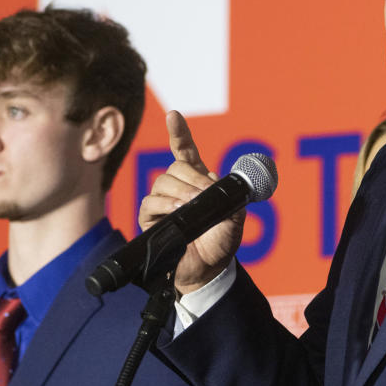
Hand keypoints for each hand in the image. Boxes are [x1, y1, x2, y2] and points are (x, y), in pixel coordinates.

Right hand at [138, 110, 245, 293]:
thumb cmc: (221, 242)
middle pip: (174, 167)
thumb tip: (213, 178)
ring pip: (162, 183)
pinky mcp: (150, 220)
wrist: (210, 269)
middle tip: (204, 194)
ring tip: (191, 206)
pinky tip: (176, 210)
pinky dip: (164, 205)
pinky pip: (150, 203)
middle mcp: (178, 188)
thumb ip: (229, 196)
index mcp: (198, 181)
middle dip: (191, 178)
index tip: (173, 115)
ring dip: (179, 192)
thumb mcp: (234, 216)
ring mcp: (162, 203)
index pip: (184, 152)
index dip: (179, 133)